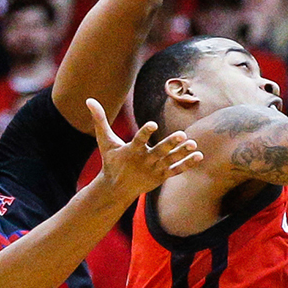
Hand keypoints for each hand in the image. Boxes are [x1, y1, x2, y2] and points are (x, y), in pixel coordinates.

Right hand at [88, 98, 202, 202]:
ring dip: (182, 153)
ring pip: (170, 161)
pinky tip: (199, 155)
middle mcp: (143, 161)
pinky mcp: (161, 177)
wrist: (116, 189)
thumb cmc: (111, 161)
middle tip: (182, 134)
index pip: (138, 140)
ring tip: (193, 143)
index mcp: (130, 151)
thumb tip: (89, 99)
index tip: (153, 124)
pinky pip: (176, 170)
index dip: (145, 132)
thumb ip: (100, 120)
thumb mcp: (104, 141)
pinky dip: (187, 164)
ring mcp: (154, 170)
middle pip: (159, 151)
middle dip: (170, 144)